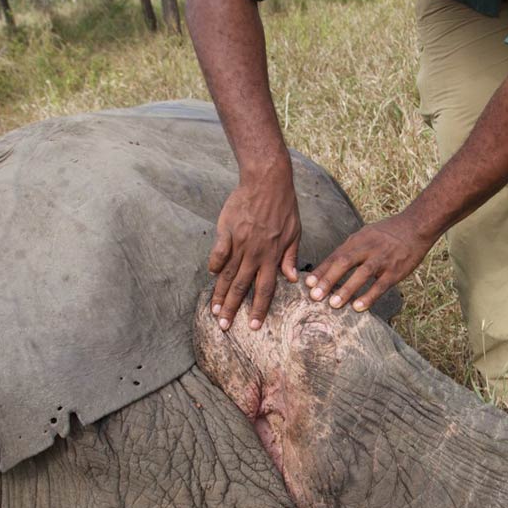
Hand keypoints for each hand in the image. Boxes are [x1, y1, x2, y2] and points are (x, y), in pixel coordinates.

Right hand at [209, 171, 300, 329]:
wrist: (267, 181)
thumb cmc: (284, 206)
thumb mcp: (295, 233)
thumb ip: (291, 257)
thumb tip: (292, 279)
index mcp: (273, 256)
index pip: (265, 289)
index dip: (258, 309)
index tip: (253, 325)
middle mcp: (255, 253)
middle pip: (242, 287)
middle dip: (232, 309)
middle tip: (224, 326)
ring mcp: (240, 242)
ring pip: (228, 274)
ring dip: (220, 294)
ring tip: (213, 310)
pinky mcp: (227, 230)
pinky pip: (218, 252)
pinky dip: (215, 264)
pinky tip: (212, 275)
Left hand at [304, 213, 433, 312]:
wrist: (416, 226)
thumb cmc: (387, 233)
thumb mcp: (365, 235)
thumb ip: (349, 250)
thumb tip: (329, 266)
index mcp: (357, 240)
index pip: (335, 256)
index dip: (321, 270)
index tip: (307, 284)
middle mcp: (367, 248)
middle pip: (344, 262)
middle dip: (328, 280)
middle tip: (315, 296)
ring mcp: (382, 259)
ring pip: (362, 274)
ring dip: (346, 289)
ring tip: (333, 304)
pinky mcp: (396, 270)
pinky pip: (381, 285)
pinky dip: (369, 296)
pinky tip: (358, 307)